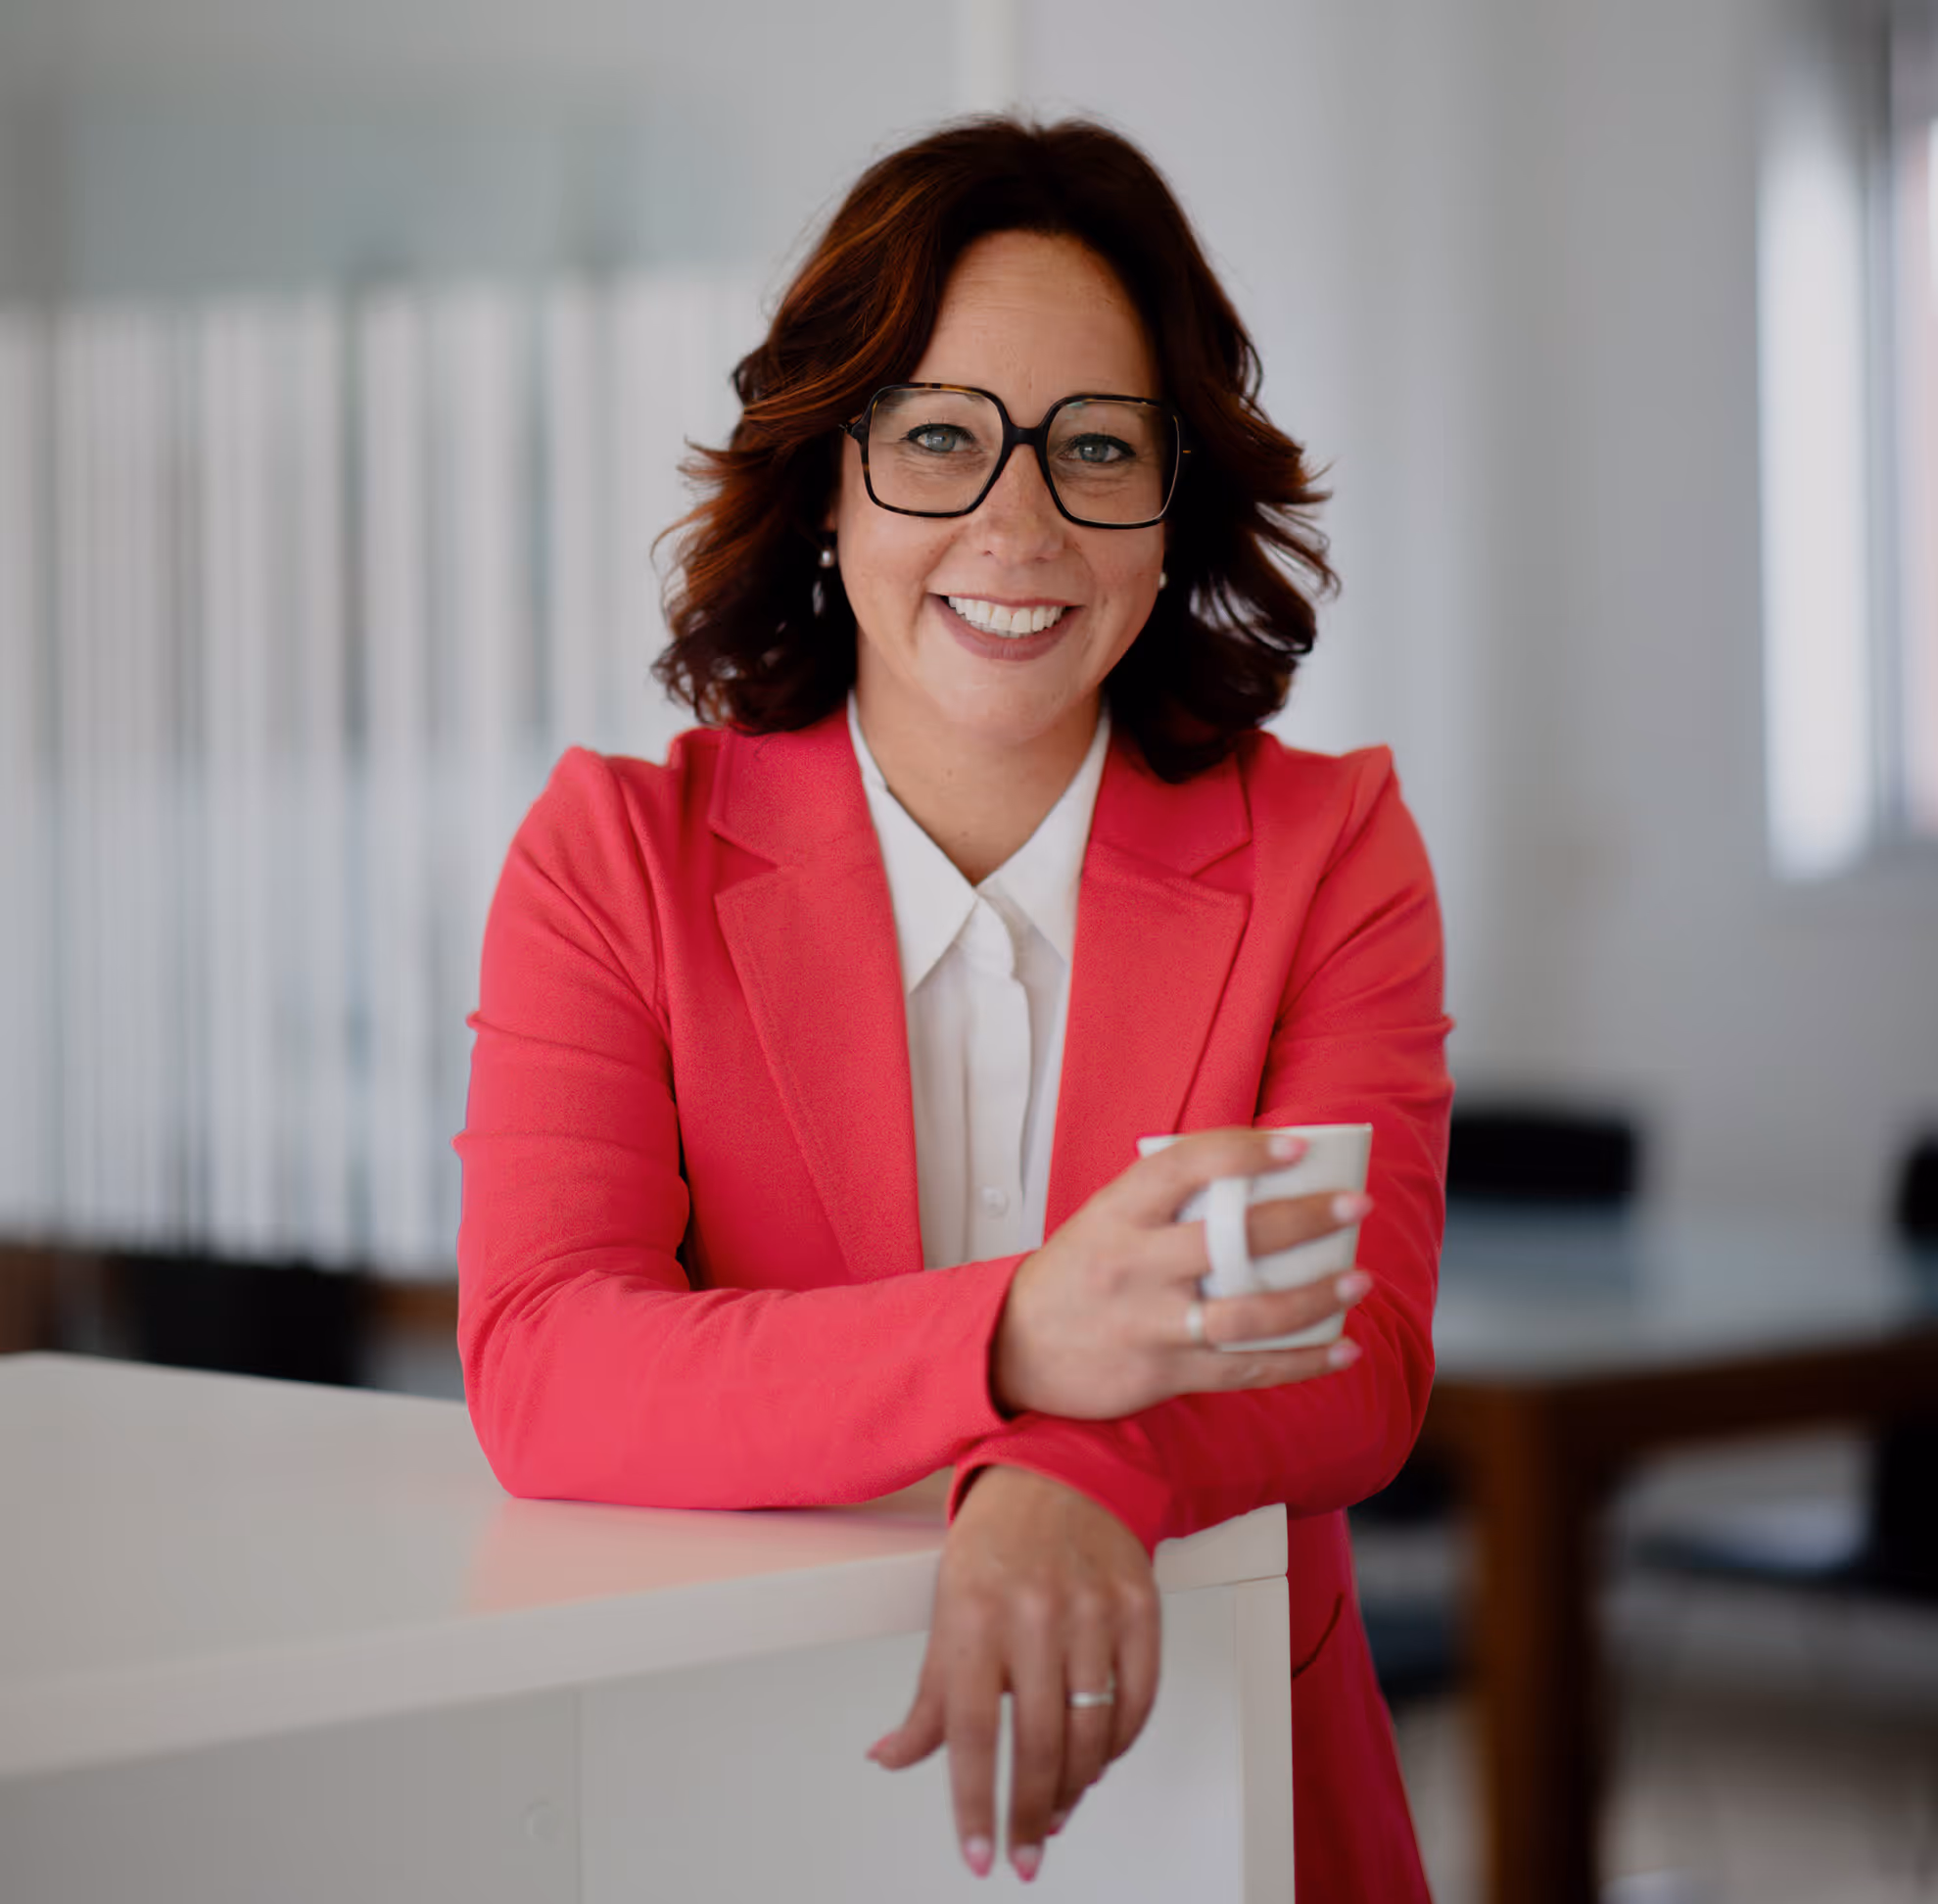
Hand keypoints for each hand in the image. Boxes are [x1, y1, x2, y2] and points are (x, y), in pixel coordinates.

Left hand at [866, 1466, 1157, 1881]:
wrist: (1061, 1468)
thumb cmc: (996, 1541)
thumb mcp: (947, 1606)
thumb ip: (928, 1695)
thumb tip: (891, 1757)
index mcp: (974, 1613)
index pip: (968, 1732)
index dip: (973, 1804)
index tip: (978, 1854)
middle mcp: (1035, 1611)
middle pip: (1036, 1744)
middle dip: (1030, 1815)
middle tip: (1025, 1853)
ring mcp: (1094, 1609)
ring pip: (1091, 1733)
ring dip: (1075, 1788)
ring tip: (1056, 1810)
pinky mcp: (1140, 1605)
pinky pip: (1137, 1700)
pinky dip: (1119, 1744)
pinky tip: (1098, 1760)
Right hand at [992, 1126, 1372, 1418]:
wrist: (1014, 1348)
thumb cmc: (1079, 1270)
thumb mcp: (1105, 1218)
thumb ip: (1167, 1201)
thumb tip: (1259, 1181)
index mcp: (1117, 1212)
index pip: (1185, 1166)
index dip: (1245, 1153)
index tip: (1298, 1147)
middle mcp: (1133, 1264)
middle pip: (1232, 1239)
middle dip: (1304, 1219)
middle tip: (1356, 1205)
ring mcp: (1149, 1322)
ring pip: (1247, 1312)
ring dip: (1313, 1297)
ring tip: (1358, 1280)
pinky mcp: (1162, 1373)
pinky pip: (1244, 1369)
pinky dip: (1300, 1362)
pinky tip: (1342, 1349)